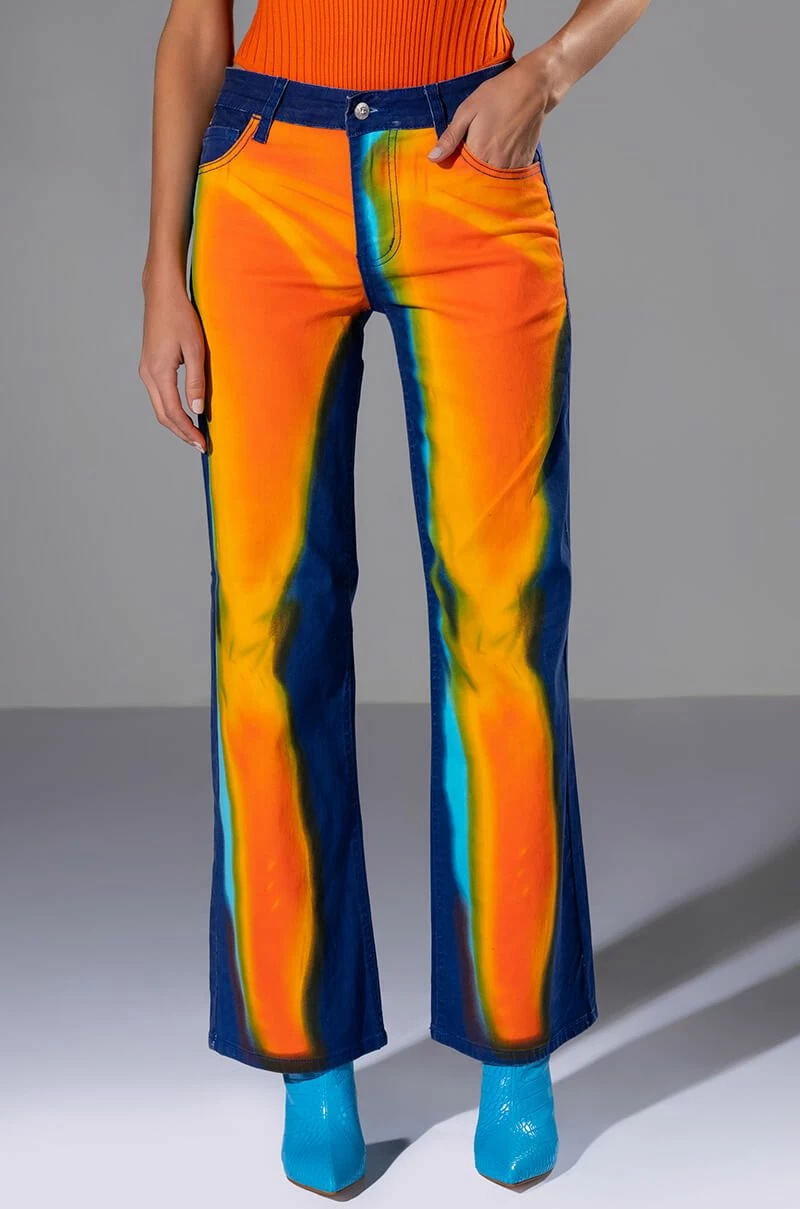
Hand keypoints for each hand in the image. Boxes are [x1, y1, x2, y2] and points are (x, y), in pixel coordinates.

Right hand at [139, 266, 207, 451]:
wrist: (162, 294)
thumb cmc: (181, 317)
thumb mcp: (195, 349)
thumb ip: (196, 381)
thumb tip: (197, 410)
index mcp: (159, 372)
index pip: (173, 412)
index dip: (188, 431)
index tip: (202, 444)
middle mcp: (148, 375)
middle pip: (163, 415)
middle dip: (181, 433)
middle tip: (200, 445)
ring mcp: (146, 370)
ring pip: (159, 407)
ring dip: (176, 423)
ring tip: (194, 434)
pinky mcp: (149, 366)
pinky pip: (159, 396)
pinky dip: (171, 410)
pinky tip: (185, 413)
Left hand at [428, 52, 560, 169]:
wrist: (533, 87)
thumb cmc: (499, 94)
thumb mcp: (467, 110)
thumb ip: (450, 137)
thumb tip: (433, 158)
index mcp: (479, 151)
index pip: (461, 173)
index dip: (455, 170)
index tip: (452, 164)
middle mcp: (495, 163)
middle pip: (477, 179)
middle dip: (470, 174)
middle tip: (471, 156)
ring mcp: (511, 164)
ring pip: (493, 180)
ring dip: (486, 174)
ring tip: (485, 156)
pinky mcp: (523, 162)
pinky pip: (508, 176)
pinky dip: (500, 171)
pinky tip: (497, 157)